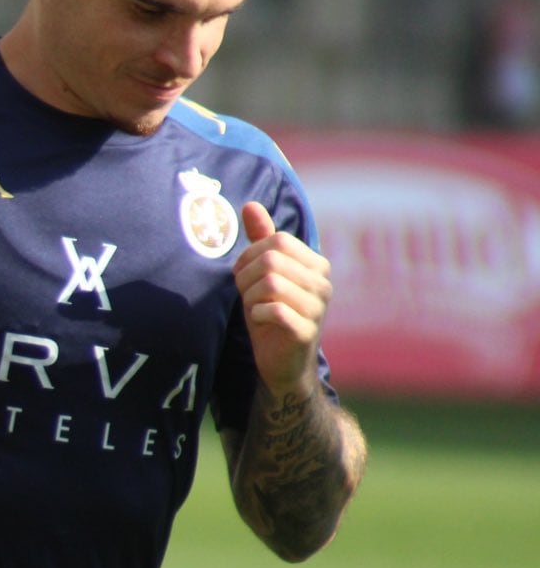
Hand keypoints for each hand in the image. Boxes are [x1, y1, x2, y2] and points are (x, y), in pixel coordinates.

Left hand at [232, 202, 330, 395]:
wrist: (282, 362)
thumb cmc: (271, 312)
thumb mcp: (263, 273)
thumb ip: (260, 239)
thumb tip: (250, 204)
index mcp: (317, 264)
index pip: (276, 240)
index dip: (250, 254)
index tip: (244, 274)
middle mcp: (323, 283)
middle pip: (271, 260)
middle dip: (246, 276)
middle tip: (247, 293)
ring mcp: (318, 308)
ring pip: (270, 283)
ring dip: (250, 296)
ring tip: (253, 306)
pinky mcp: (306, 331)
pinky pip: (272, 310)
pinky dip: (256, 313)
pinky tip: (260, 321)